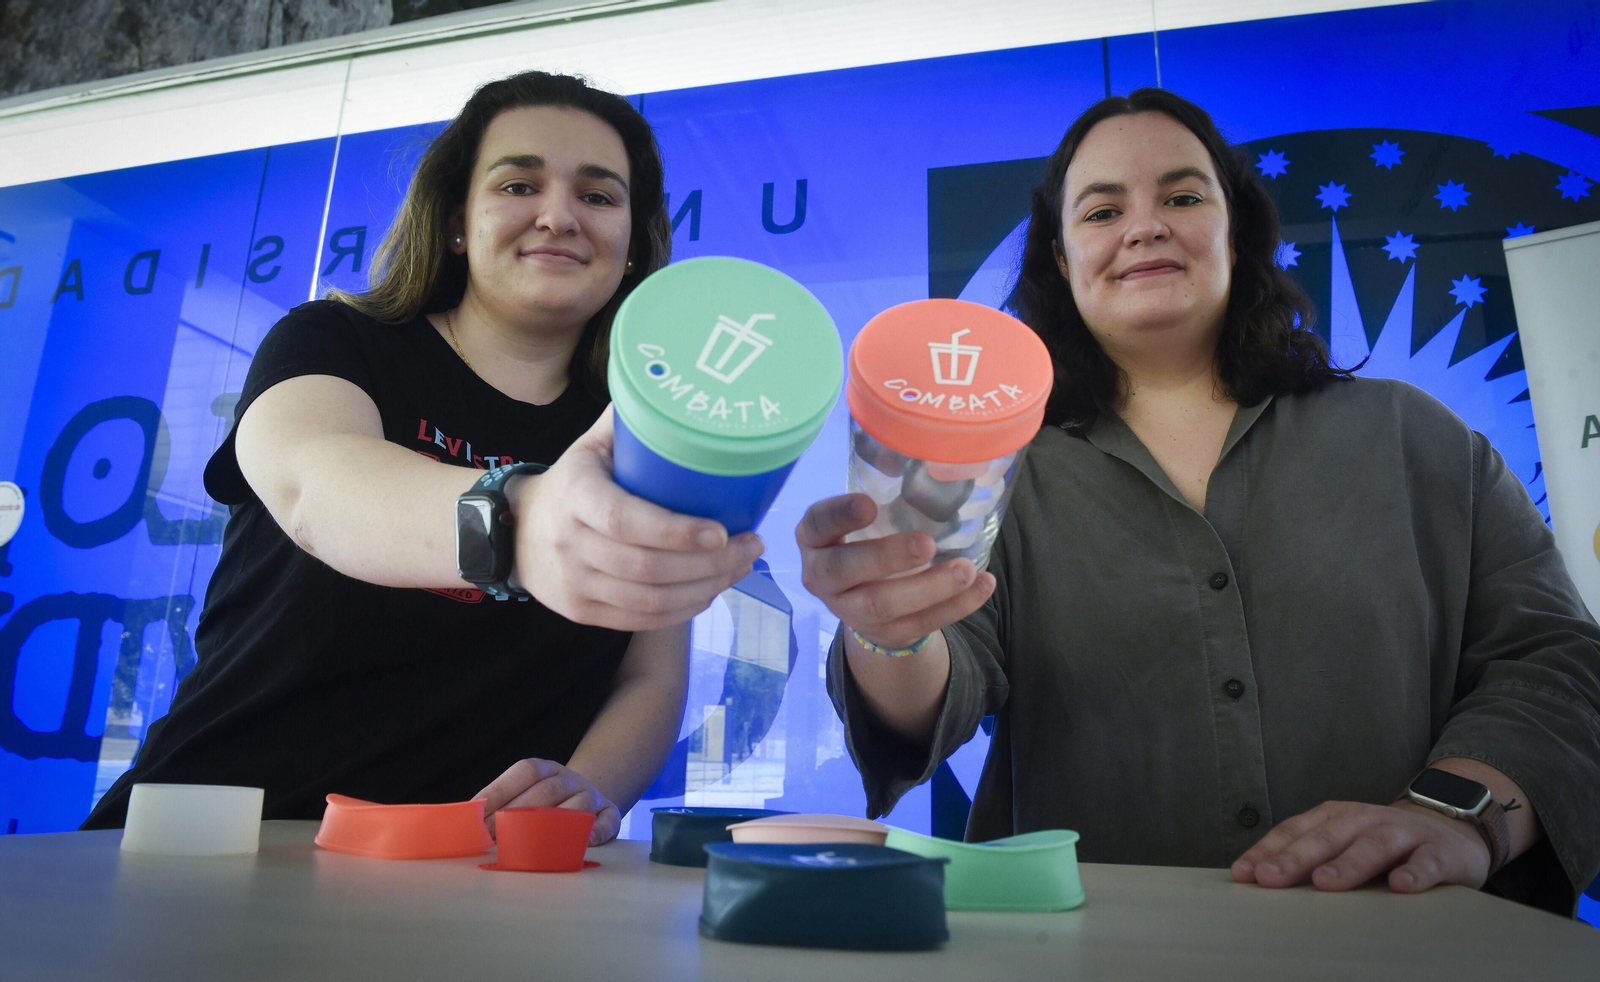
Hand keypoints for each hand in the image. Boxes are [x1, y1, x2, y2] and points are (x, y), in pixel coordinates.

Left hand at [474, 758, 621, 845]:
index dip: (500, 790)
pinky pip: (608, 821)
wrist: (588, 800)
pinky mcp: (610, 814)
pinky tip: (585, 843)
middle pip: (547, 790)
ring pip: (579, 804)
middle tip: (493, 837)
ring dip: (554, 825)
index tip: (476, 814)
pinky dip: (598, 831)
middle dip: (517, 814)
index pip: (524, 772)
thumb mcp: (528, 793)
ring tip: (530, 844)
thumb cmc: (547, 804)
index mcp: (548, 769)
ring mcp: (593, 795)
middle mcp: (571, 778)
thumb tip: (468, 820)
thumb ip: (504, 804)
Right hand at [514, 406, 762, 630]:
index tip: (722, 530)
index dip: (676, 531)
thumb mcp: (590, 445)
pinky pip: (642, 621)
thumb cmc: (572, 482)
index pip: (625, 521)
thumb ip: (632, 421)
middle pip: (648, 568)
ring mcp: (575, 585)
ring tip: (740, 566)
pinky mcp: (583, 613)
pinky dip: (684, 610)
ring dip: (706, 589)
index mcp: (575, 495)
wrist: (514, 532)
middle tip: (751, 545)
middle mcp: (571, 544)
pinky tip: (711, 590)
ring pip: (650, 602)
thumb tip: (681, 390)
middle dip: (710, 564)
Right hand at [797, 493, 993, 648]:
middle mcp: (822, 576)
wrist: (865, 603)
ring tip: (966, 569)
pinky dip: (955, 606)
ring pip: (882, 606)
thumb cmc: (867, 540)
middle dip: (888, 558)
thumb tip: (914, 452)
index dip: (839, 515)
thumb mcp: (864, 517)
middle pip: (847, 570)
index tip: (869, 504)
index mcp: (814, 539)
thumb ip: (883, 488)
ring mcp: (850, 611)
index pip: (818, 524)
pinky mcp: (885, 634)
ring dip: (929, 588)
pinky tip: (982, 586)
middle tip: (927, 543)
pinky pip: (919, 624)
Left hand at [1231, 800, 1490, 893]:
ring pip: (1372, 847)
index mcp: (1335, 817)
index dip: (1267, 851)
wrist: (1449, 830)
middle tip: (1270, 878)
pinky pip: (1426, 862)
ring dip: (1347, 864)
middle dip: (1295, 858)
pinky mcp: (1438, 851)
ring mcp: (1402, 833)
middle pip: (1326, 838)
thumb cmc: (1382, 843)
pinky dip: (1415, 873)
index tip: (1244, 874)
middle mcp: (1364, 819)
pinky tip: (1401, 886)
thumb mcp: (1342, 842)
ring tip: (1325, 884)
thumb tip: (1258, 880)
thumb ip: (1308, 857)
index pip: (1294, 831)